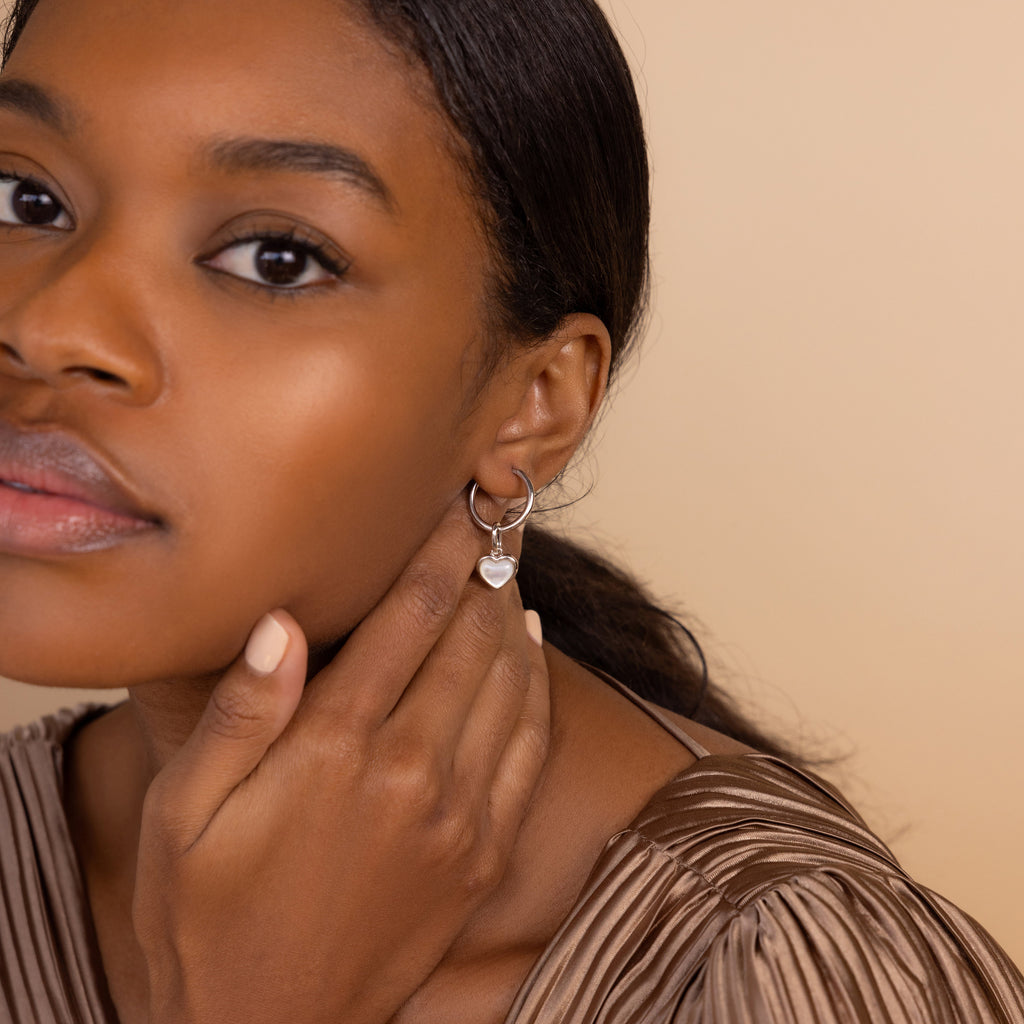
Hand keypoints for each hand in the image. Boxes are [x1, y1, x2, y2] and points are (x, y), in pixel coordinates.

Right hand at [131, 495, 548, 1023]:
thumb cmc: (207, 917)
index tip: (457, 507)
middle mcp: (412, 771)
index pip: (409, 616)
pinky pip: (530, 747)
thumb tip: (283, 620)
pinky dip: (537, 687)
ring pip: (509, 682)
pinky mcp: (482, 852)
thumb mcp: (185, 814)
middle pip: (469, 637)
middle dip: (486, 568)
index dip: (439, 551)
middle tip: (495, 520)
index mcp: (336, 747)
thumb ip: (242, 712)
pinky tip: (529, 649)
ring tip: (509, 569)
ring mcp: (459, 814)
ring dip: (513, 615)